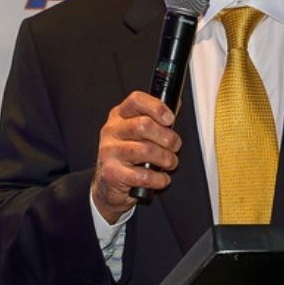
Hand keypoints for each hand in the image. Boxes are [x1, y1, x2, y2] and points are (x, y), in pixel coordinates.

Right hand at [91, 91, 181, 221]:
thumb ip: (155, 118)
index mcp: (119, 116)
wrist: (108, 184)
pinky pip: (143, 176)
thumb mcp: (138, 132)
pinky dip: (159, 179)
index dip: (157, 108)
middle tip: (174, 147)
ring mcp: (109, 152)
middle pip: (144, 125)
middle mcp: (112, 131)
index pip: (136, 101)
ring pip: (146, 150)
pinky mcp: (112, 174)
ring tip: (170, 163)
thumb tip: (175, 103)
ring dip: (166, 159)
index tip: (170, 119)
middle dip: (167, 138)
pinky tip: (161, 178)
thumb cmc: (128, 155)